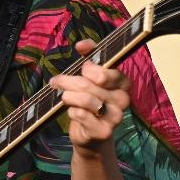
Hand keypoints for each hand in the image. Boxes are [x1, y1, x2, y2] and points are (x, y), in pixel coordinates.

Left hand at [48, 39, 131, 153]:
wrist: (90, 134)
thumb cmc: (89, 99)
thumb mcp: (90, 76)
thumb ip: (89, 55)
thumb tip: (81, 45)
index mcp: (123, 83)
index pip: (104, 72)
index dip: (88, 69)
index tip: (81, 69)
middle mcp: (123, 99)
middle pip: (89, 84)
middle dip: (68, 81)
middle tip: (56, 81)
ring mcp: (116, 117)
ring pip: (85, 99)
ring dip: (68, 96)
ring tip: (64, 97)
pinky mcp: (104, 132)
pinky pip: (81, 115)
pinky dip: (72, 112)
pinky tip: (73, 112)